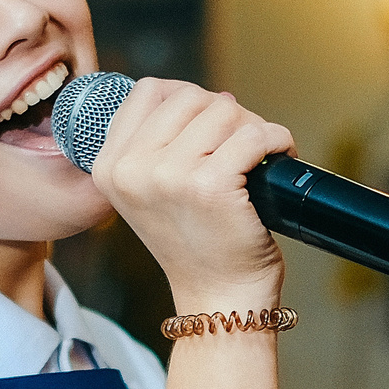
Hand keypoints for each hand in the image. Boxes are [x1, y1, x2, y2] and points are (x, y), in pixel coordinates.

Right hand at [86, 79, 288, 311]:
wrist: (218, 297)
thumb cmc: (196, 244)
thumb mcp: (153, 191)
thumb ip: (162, 143)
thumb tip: (216, 97)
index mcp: (110, 166)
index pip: (149, 90)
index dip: (189, 100)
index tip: (209, 130)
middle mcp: (132, 169)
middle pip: (191, 97)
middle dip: (226, 116)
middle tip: (241, 149)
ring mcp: (169, 176)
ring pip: (225, 110)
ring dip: (253, 129)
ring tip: (257, 160)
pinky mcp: (210, 186)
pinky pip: (254, 135)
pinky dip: (277, 142)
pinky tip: (278, 161)